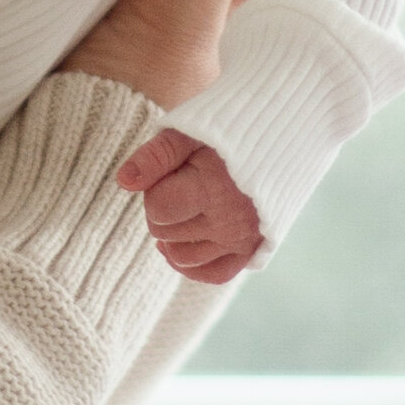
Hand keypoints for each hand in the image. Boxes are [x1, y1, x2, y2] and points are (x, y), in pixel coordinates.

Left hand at [116, 128, 263, 285]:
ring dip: (173, 236)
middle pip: (165, 234)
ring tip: (182, 208)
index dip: (155, 190)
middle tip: (182, 184)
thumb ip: (154, 157)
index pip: (158, 209)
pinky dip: (193, 265)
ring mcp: (241, 239)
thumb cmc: (227, 130)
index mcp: (213, 189)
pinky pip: (213, 275)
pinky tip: (182, 243)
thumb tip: (123, 181)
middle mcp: (229, 221)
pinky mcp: (252, 248)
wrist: (280, 137)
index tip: (173, 172)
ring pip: (182, 258)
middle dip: (163, 210)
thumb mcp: (188, 132)